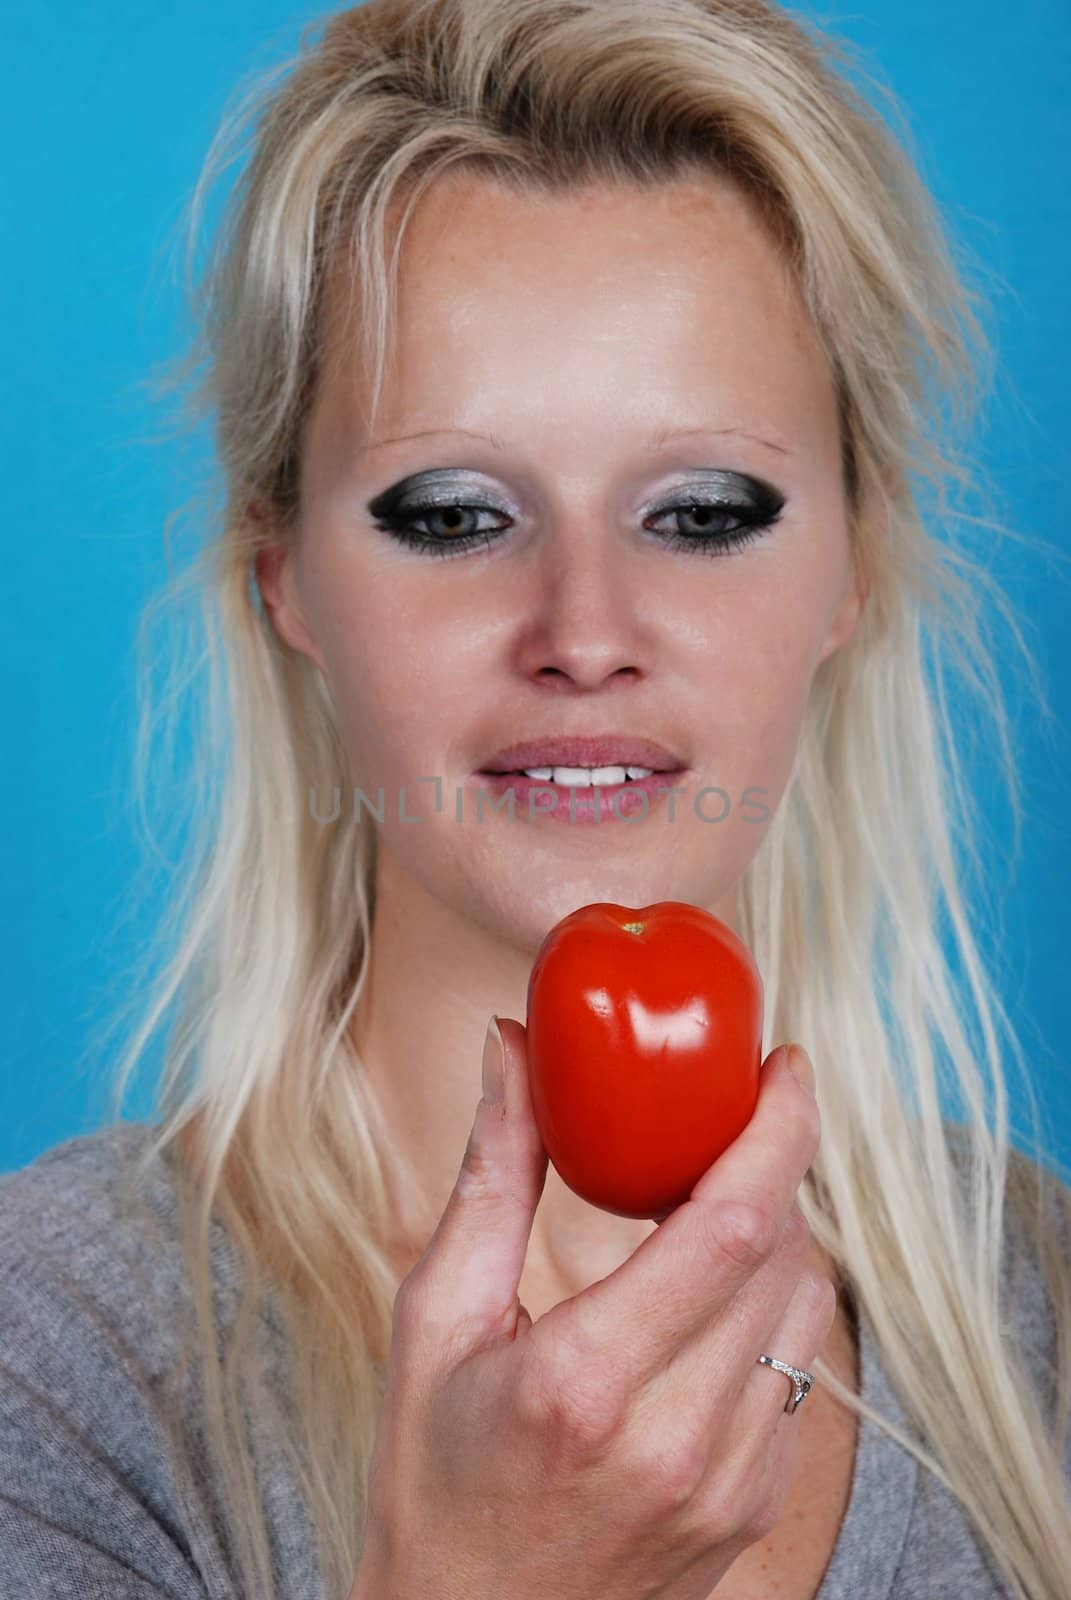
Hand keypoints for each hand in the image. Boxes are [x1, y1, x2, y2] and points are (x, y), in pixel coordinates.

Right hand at [353, 1023, 834, 1599]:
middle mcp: (680, 1437)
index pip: (734, 1226)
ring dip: (779, 1234)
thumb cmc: (433, 1480)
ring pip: (809, 1310)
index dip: (780, 1131)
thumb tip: (510, 1050)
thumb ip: (489, 1178)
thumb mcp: (435, 1323)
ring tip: (717, 1200)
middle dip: (774, 1166)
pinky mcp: (756, 1507)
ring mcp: (731, 1482)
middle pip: (787, 1255)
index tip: (785, 1067)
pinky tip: (711, 1292)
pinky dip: (772, 1306)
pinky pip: (798, 1372)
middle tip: (733, 1115)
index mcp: (587, 1381)